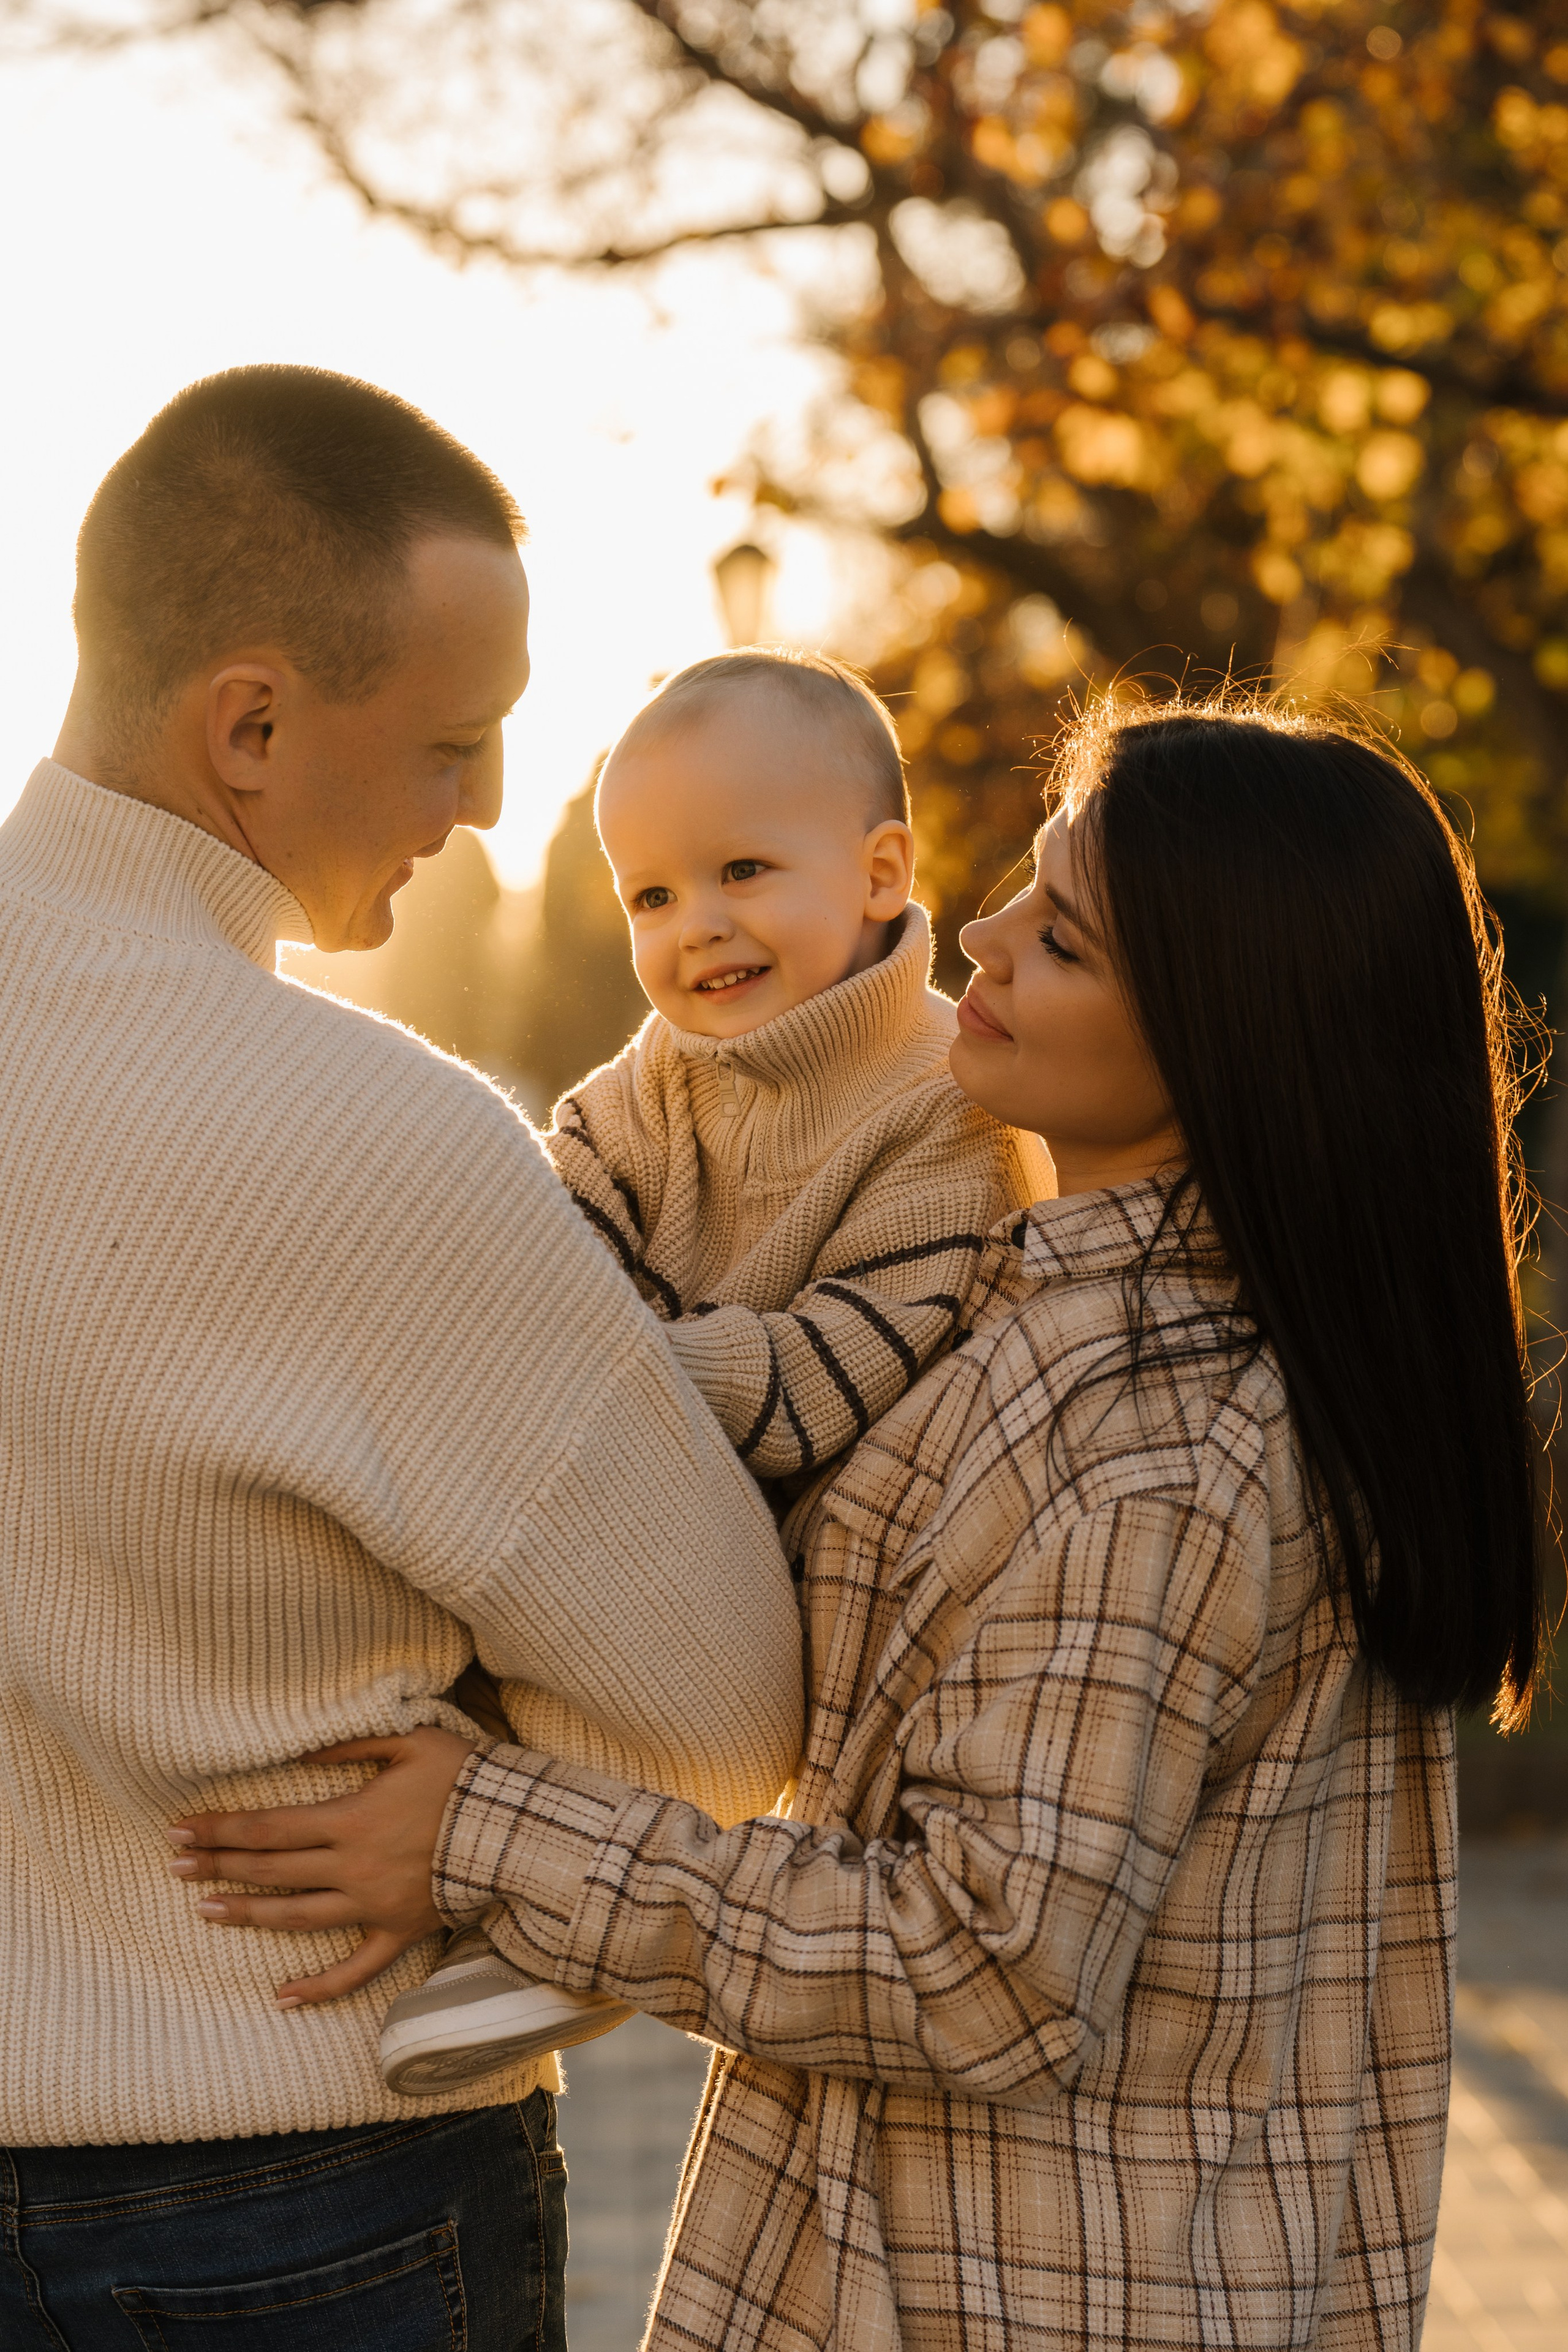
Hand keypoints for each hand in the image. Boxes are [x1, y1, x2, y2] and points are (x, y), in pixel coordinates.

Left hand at [167, 1726, 478, 2006]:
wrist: (519, 1830)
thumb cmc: (467, 1777)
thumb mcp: (412, 1741)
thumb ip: (351, 1746)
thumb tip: (298, 1753)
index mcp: (351, 1819)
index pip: (267, 1826)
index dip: (220, 1828)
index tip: (180, 1829)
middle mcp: (352, 1868)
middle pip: (271, 1869)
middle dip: (218, 1865)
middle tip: (173, 1865)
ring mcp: (374, 1906)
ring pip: (296, 1917)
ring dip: (247, 1914)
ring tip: (204, 1911)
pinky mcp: (399, 1933)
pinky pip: (353, 1970)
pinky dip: (317, 1988)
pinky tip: (280, 1997)